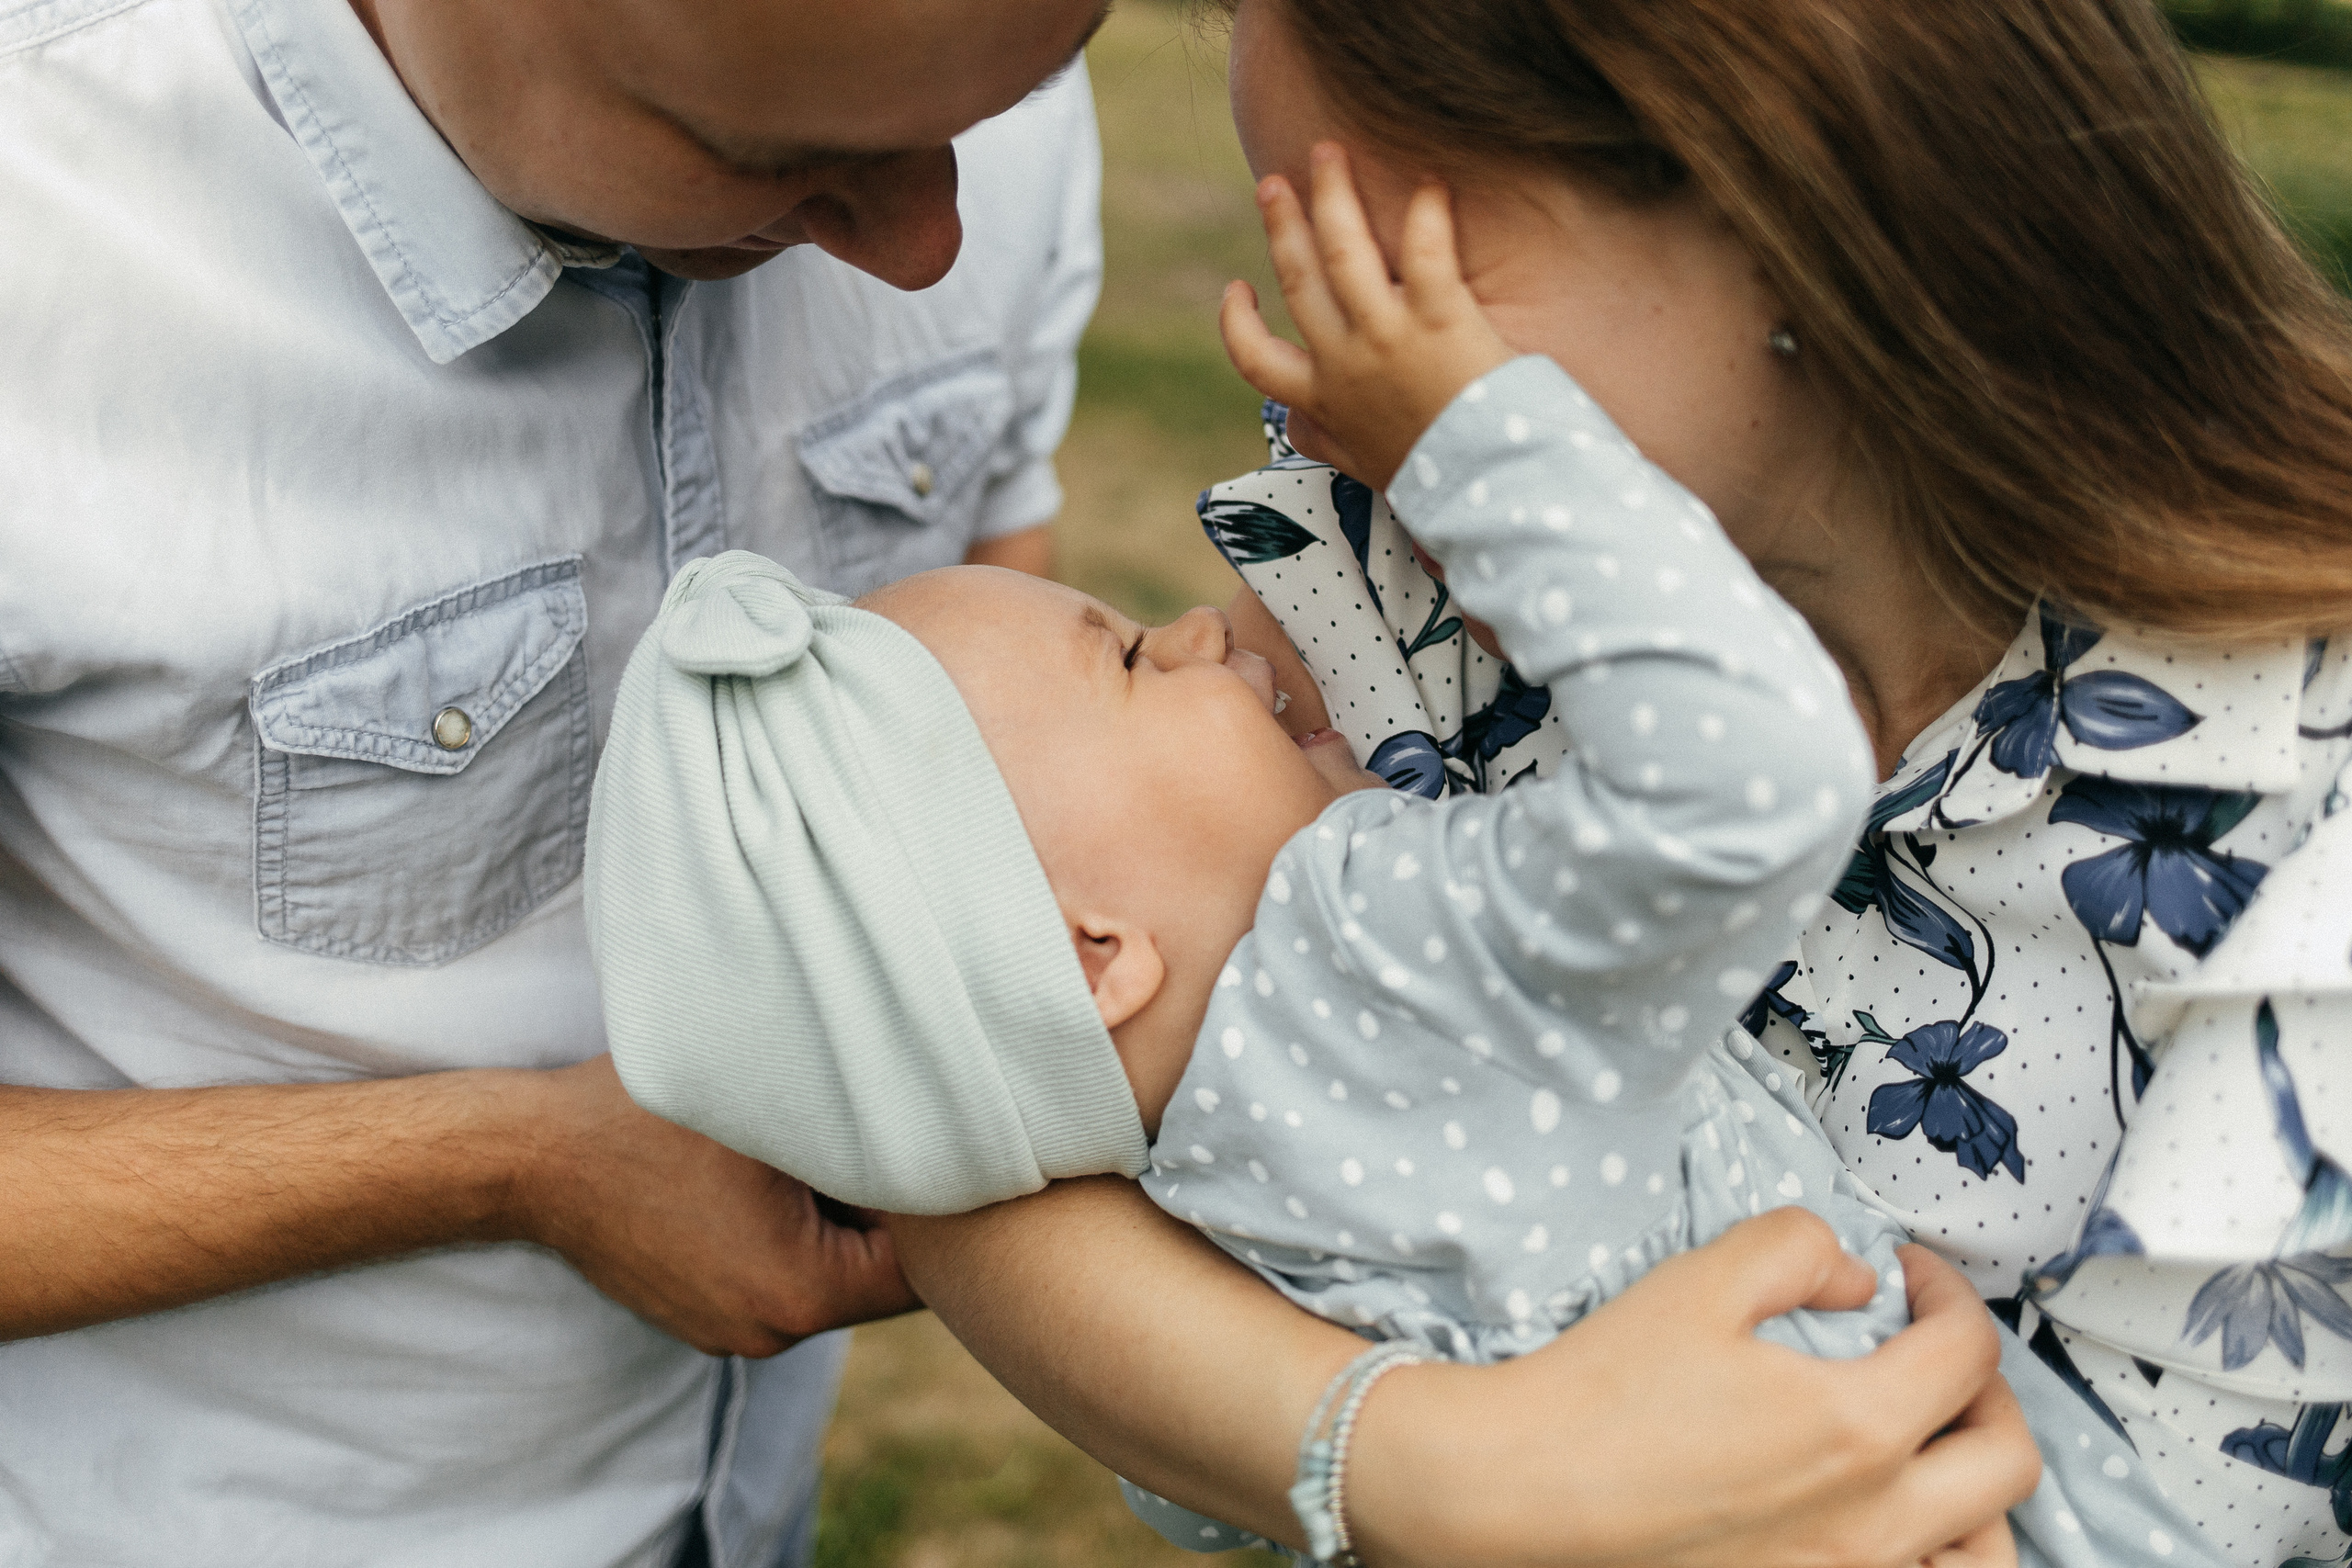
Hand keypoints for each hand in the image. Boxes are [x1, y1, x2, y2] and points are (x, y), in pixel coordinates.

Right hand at [516, 1056, 917, 1355]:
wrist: (529, 1155)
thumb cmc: (648, 1117)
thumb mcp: (773, 1105)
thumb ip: (864, 1126)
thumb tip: (945, 1124)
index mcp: (799, 1293)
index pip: (921, 1268)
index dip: (940, 1203)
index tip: (938, 1146)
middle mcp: (770, 1332)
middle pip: (879, 1278)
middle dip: (892, 1211)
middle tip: (892, 1136)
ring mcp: (733, 1332)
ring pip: (833, 1276)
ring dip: (841, 1220)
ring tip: (822, 1147)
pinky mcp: (705, 1316)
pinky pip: (783, 1278)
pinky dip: (795, 1233)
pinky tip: (774, 1175)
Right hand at [1221, 142, 1513, 490]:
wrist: (1486, 496)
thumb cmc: (1435, 484)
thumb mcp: (1365, 471)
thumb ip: (1327, 443)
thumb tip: (1294, 428)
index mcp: (1324, 402)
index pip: (1257, 361)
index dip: (1237, 323)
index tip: (1237, 290)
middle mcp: (1346, 362)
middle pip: (1300, 279)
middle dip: (1283, 225)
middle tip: (1274, 184)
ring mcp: (1389, 337)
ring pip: (1344, 250)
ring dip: (1332, 196)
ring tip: (1328, 154)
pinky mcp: (1442, 320)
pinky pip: (1425, 251)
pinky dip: (1427, 212)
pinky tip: (1431, 182)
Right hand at [1348, 1208, 2041, 1567]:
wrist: (1521, 1492)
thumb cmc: (1602, 1392)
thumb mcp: (1700, 1280)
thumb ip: (1799, 1248)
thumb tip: (1855, 1281)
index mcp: (1857, 1428)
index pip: (1969, 1352)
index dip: (1950, 1292)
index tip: (1910, 1276)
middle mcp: (1874, 1521)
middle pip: (2006, 1456)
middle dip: (1987, 1385)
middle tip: (1933, 1350)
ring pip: (1985, 1548)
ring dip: (1979, 1487)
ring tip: (1932, 1446)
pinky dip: (1932, 1548)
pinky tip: (1889, 1514)